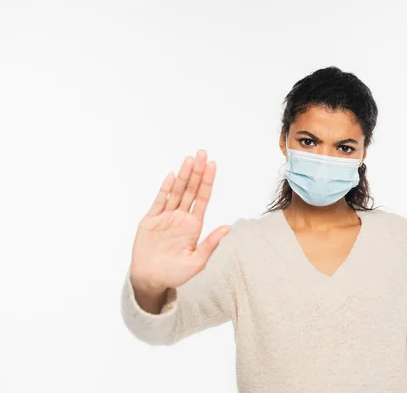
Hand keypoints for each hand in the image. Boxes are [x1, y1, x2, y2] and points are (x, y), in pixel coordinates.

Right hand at [129, 149, 230, 293]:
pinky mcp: (150, 220)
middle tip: (202, 154)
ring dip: (183, 176)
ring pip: (176, 192)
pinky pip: (159, 201)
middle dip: (197, 172)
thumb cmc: (174, 273)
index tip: (213, 165)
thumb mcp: (197, 262)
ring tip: (189, 159)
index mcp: (194, 226)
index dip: (208, 181)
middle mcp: (181, 218)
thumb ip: (210, 244)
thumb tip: (228, 228)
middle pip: (191, 190)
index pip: (203, 198)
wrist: (150, 280)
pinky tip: (172, 176)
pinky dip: (165, 189)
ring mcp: (166, 217)